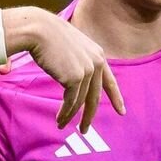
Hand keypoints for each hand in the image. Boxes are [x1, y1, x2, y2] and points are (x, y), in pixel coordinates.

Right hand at [1, 7, 125, 131]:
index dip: (116, 97)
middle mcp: (96, 63)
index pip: (109, 81)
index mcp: (98, 55)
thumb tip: (76, 81)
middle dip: (89, 116)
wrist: (39, 30)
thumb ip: (79, 62)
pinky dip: (64, 113)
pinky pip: (70, 101)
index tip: (122, 112)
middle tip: (84, 130)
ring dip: (70, 116)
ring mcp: (87, 71)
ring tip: (62, 125)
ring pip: (80, 101)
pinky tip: (59, 120)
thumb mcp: (71, 48)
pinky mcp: (75, 78)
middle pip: (95, 97)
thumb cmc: (48, 37)